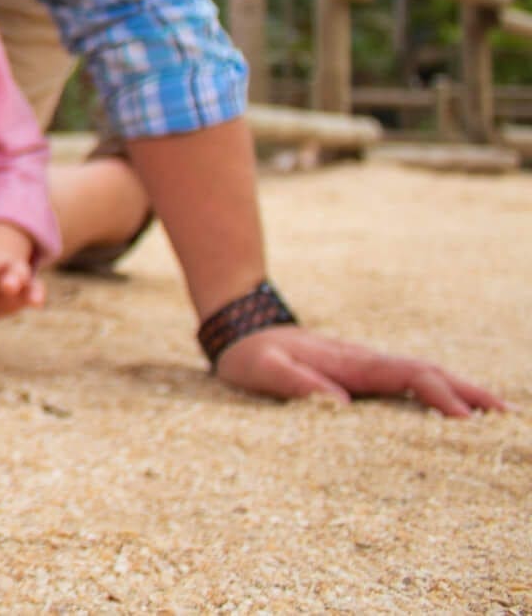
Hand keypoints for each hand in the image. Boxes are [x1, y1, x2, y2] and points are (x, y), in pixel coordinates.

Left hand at [214, 323, 509, 417]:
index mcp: (350, 362)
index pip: (405, 374)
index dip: (436, 394)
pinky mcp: (364, 376)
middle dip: (467, 392)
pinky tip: (456, 412)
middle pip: (428, 372)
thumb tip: (337, 405)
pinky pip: (410, 384)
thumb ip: (292, 382)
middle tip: (505, 416)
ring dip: (461, 392)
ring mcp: (369, 367)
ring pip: (424, 376)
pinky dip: (439, 394)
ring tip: (498, 416)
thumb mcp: (260, 368)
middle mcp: (367, 362)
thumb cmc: (250, 355)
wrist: (243, 330)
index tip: (463, 417)